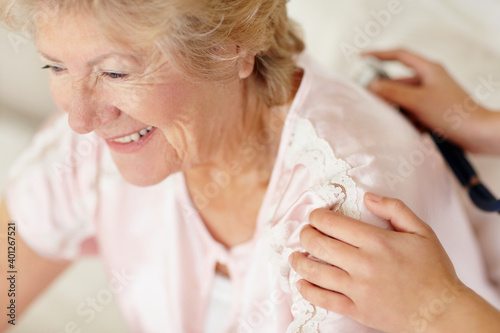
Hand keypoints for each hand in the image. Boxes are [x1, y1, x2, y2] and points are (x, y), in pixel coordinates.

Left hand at [289, 193, 465, 332]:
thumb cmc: (433, 270)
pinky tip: (301, 283)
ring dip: (299, 261)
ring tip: (295, 256)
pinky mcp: (357, 310)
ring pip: (315, 271)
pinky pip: (323, 300)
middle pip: (318, 244)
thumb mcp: (422, 231)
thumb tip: (368, 197)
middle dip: (304, 234)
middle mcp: (363, 264)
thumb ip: (395, 209)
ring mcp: (358, 289)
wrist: (442, 313)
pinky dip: (307, 290)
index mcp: (377, 242)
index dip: (316, 216)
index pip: (332, 223)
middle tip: (304, 233)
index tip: (315, 216)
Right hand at [364, 49, 491, 153]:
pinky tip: (409, 128)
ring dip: (397, 108)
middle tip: (369, 99)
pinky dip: (407, 118)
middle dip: (386, 92)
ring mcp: (432, 95)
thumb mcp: (417, 101)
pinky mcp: (433, 110)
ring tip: (391, 118)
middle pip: (399, 81)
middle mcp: (430, 79)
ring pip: (404, 98)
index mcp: (429, 69)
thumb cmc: (451, 113)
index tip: (363, 58)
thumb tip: (372, 85)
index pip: (399, 55)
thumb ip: (392, 92)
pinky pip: (412, 110)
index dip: (379, 55)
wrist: (476, 133)